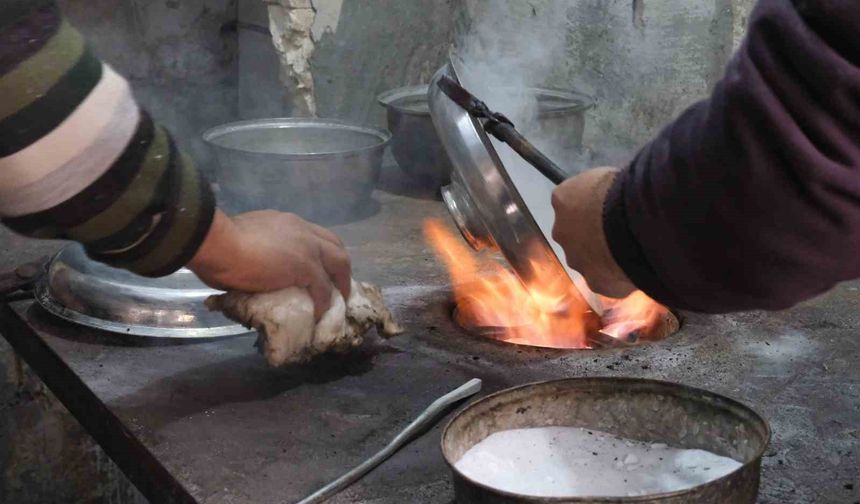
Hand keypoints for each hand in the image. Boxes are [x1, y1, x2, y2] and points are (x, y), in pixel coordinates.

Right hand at [188, 210, 350, 318]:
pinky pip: (323, 287)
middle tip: (337, 285)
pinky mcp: (305, 266)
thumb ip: (256, 250)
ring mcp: (306, 247)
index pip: (314, 235)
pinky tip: (319, 314)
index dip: (322, 252)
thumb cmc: (220, 245)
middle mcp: (301, 230)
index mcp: (285, 222)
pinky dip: (323, 302)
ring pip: (339, 263)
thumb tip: (252, 267)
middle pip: (335, 245)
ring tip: (337, 302)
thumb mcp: (244, 241)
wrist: (218, 244)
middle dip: (340, 265)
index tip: (322, 267)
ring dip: (340, 283)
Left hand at [551, 167, 636, 298]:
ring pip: (588, 260)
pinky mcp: (594, 282)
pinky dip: (618, 277)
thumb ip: (601, 191)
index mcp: (563, 198)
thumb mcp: (609, 177)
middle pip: (575, 235)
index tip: (608, 208)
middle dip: (592, 236)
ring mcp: (576, 259)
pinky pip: (606, 280)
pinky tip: (636, 270)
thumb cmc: (626, 190)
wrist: (635, 224)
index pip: (569, 202)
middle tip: (619, 233)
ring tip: (631, 253)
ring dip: (604, 258)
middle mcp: (561, 230)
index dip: (590, 207)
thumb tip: (610, 197)